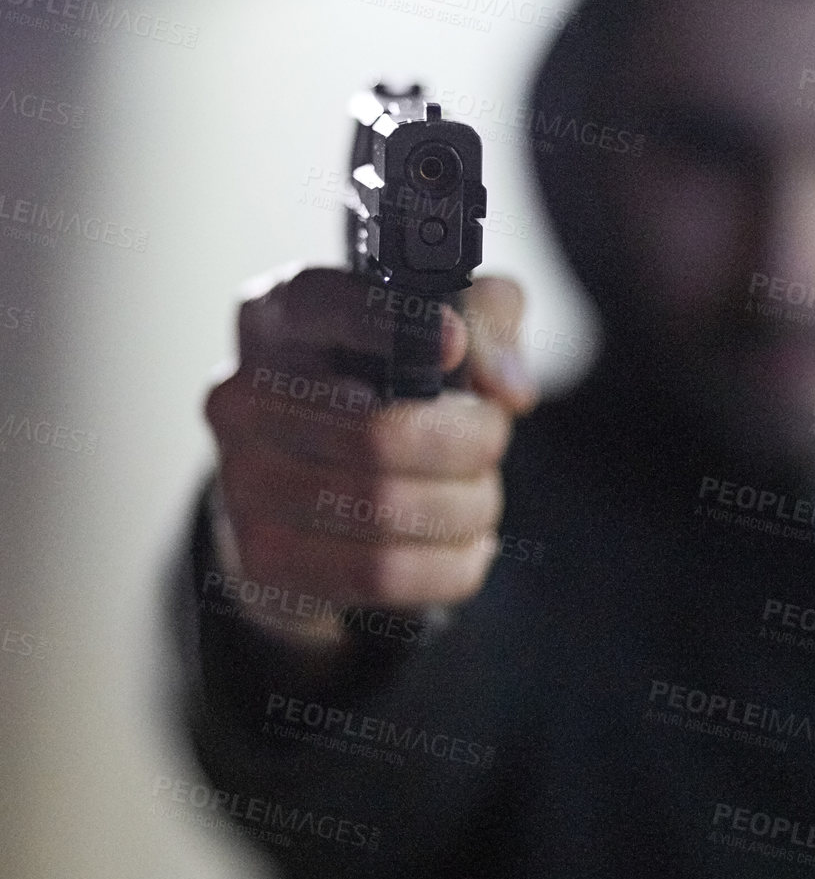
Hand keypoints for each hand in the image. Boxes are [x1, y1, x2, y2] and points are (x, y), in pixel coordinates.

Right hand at [203, 268, 537, 652]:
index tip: (452, 345)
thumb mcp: (448, 328)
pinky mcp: (262, 560)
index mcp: (278, 318)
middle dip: (468, 443)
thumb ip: (490, 321)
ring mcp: (241, 483)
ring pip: (385, 510)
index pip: (320, 303)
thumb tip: (508, 389)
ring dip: (466, 508)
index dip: (394, 324)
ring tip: (480, 497)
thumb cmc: (389, 391)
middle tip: (492, 442)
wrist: (314, 498)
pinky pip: (380, 574)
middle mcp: (241, 396)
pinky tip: (465, 545)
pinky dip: (448, 565)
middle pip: (379, 431)